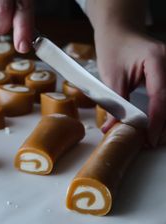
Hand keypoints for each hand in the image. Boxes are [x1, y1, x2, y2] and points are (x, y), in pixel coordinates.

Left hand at [95, 26, 165, 146]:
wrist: (119, 33)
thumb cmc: (114, 49)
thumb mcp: (111, 77)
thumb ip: (115, 104)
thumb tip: (112, 128)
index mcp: (157, 60)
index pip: (161, 96)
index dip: (157, 121)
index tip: (150, 137)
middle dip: (164, 124)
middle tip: (150, 141)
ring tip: (153, 135)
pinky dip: (164, 111)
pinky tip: (158, 123)